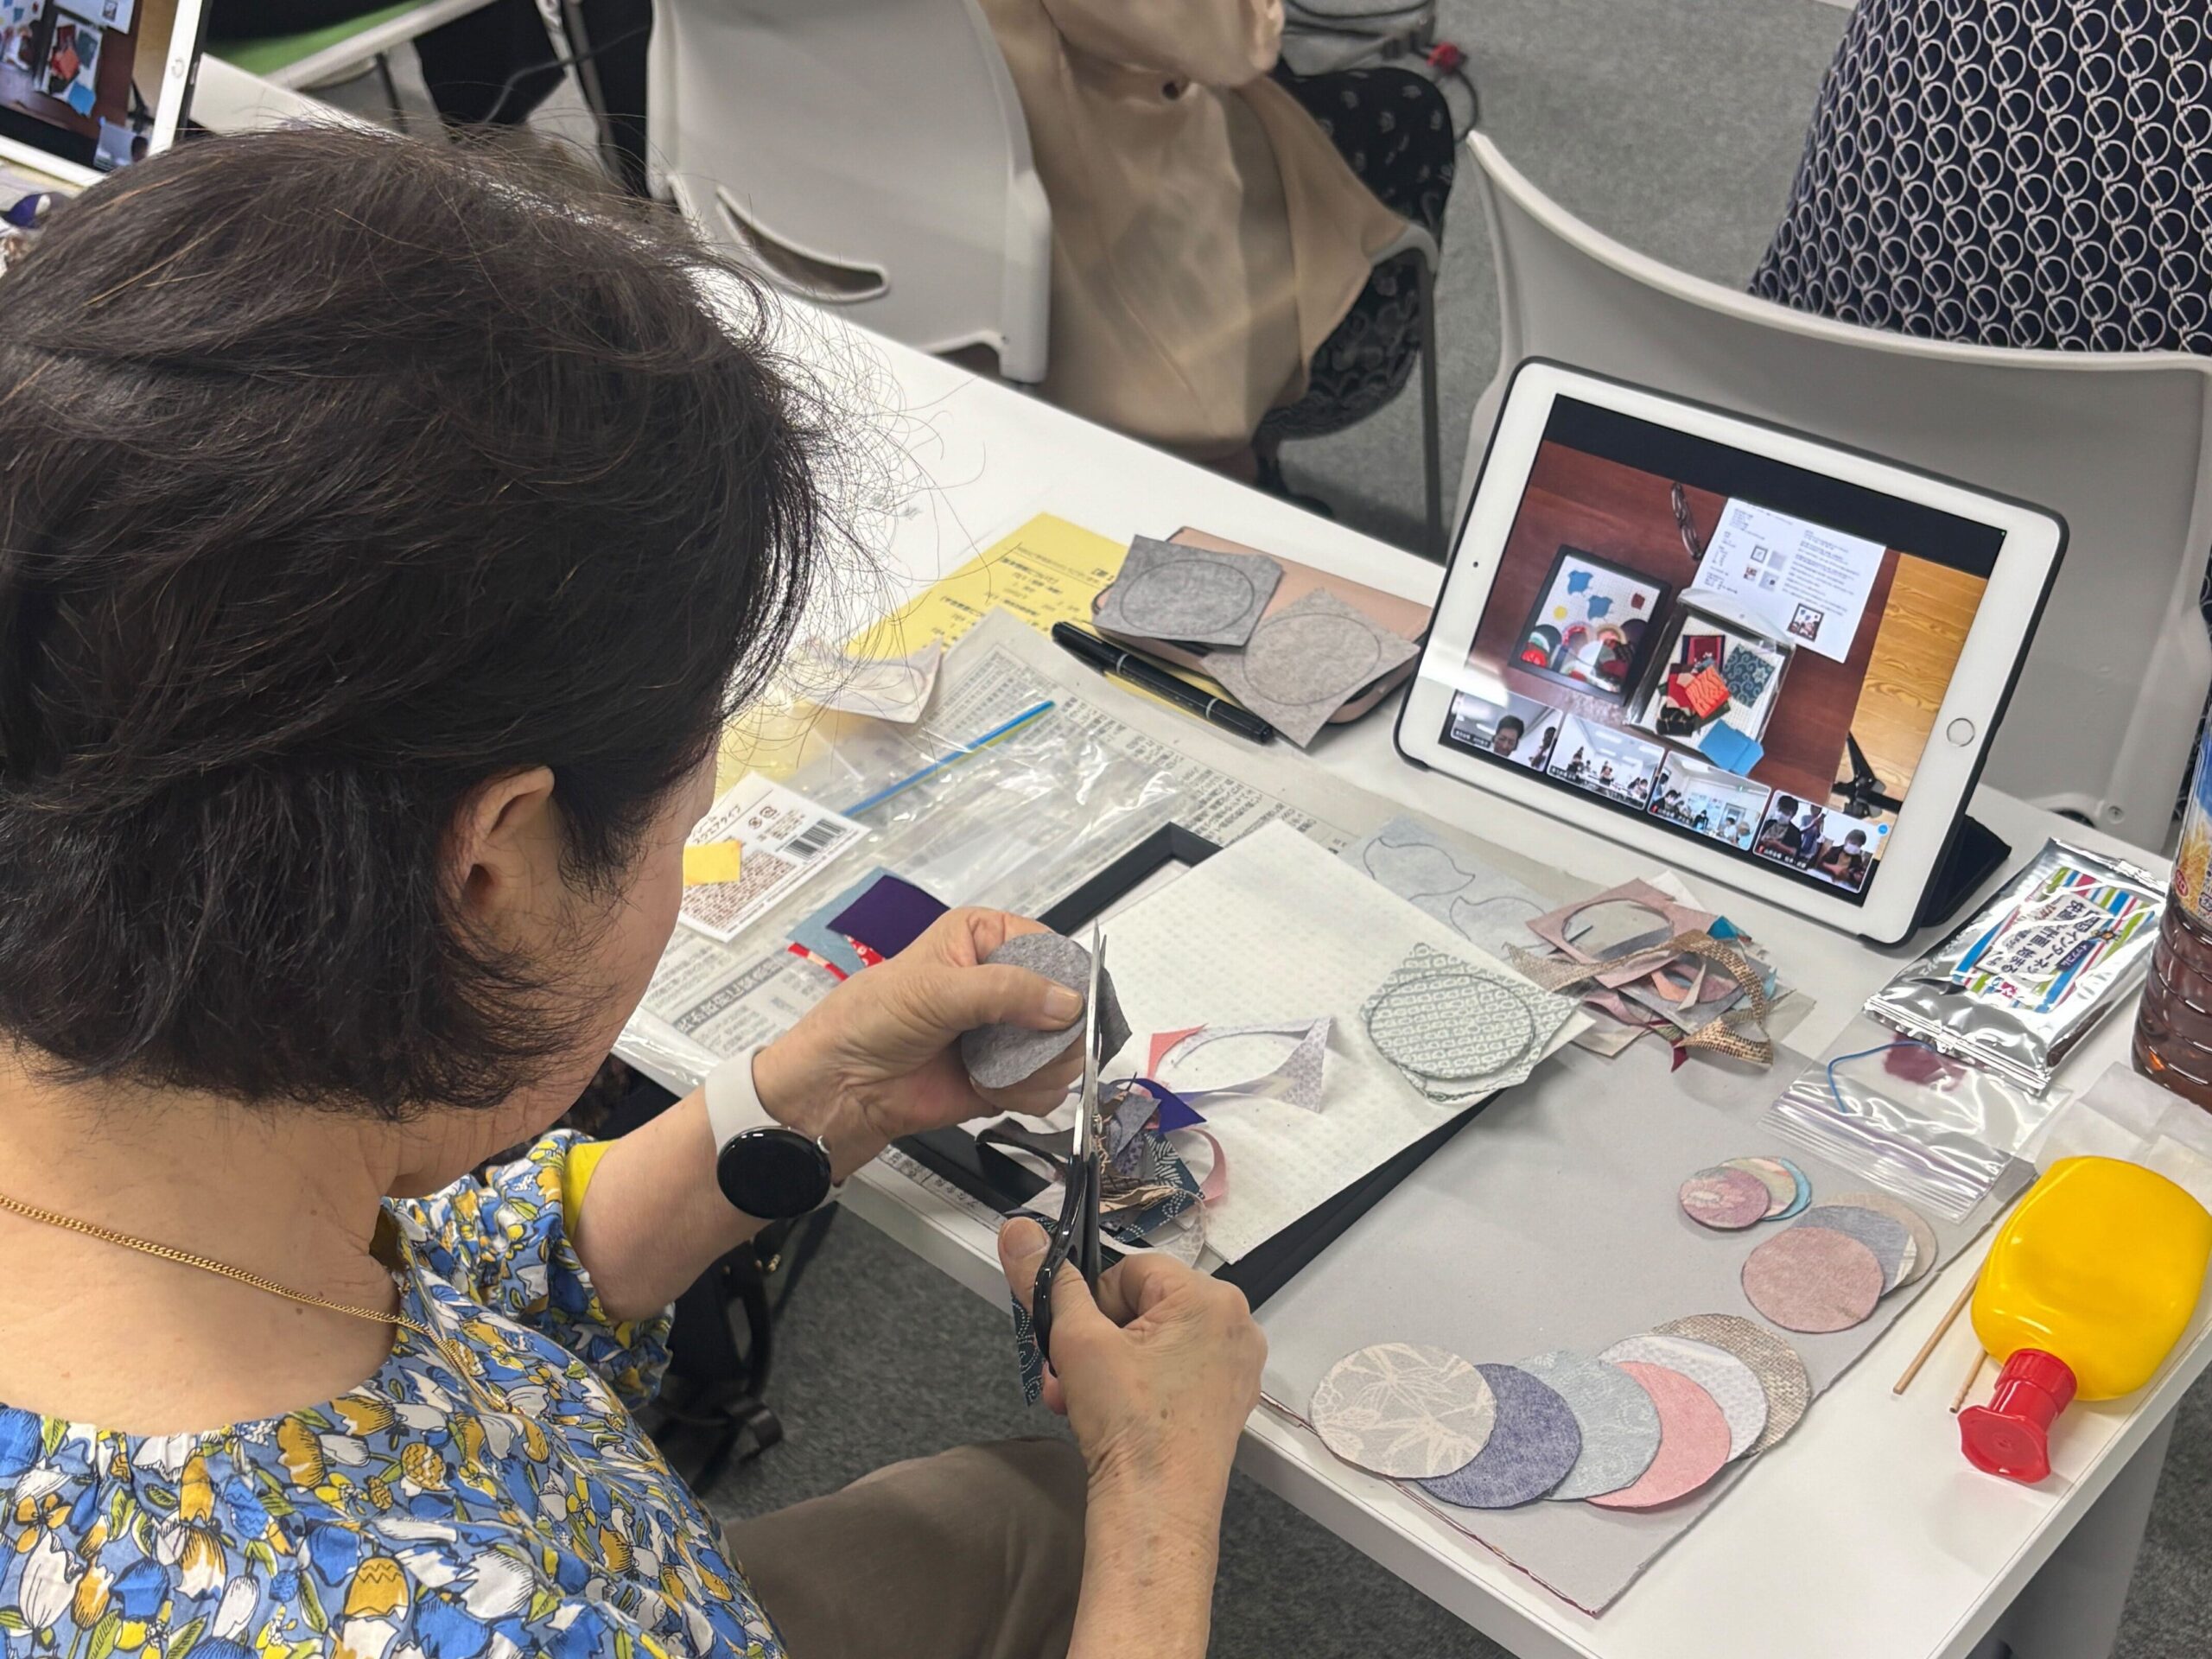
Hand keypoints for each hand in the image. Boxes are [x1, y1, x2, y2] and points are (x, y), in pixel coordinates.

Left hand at [753, 908, 1085, 1175]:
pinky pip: (1049, 1087)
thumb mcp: (937, 990)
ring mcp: (1008, 1032)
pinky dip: (1029, 1093)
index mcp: (986, 940)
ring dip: (1041, 1067)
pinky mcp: (1009, 1076)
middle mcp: (1004, 982)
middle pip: (1070, 1004)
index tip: (1067, 1006)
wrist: (843, 1088)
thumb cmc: (871, 1021)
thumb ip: (1006, 990)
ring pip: (1066, 1050)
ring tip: (999, 1071)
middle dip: (1057, 1033)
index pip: (1052, 949)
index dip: (1066, 978)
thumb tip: (1068, 1001)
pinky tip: (992, 1088)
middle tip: (1029, 1047)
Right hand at [998, 1217, 1264, 1508]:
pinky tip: (1107, 1414)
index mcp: (1211, 1298)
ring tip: (1078, 1399)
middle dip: (1095, 1340)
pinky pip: (1174, 1372)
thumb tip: (1020, 1231)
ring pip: (1154, 1342)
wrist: (1156, 1509)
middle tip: (1067, 1373)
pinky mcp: (1227, 1401)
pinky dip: (1138, 1385)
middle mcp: (1235, 1325)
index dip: (1091, 1303)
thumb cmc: (1129, 1425)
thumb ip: (1046, 1280)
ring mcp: (1236, 1367)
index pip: (1131, 1270)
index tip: (1074, 1338)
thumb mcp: (1076, 1341)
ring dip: (1107, 1366)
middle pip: (1143, 1306)